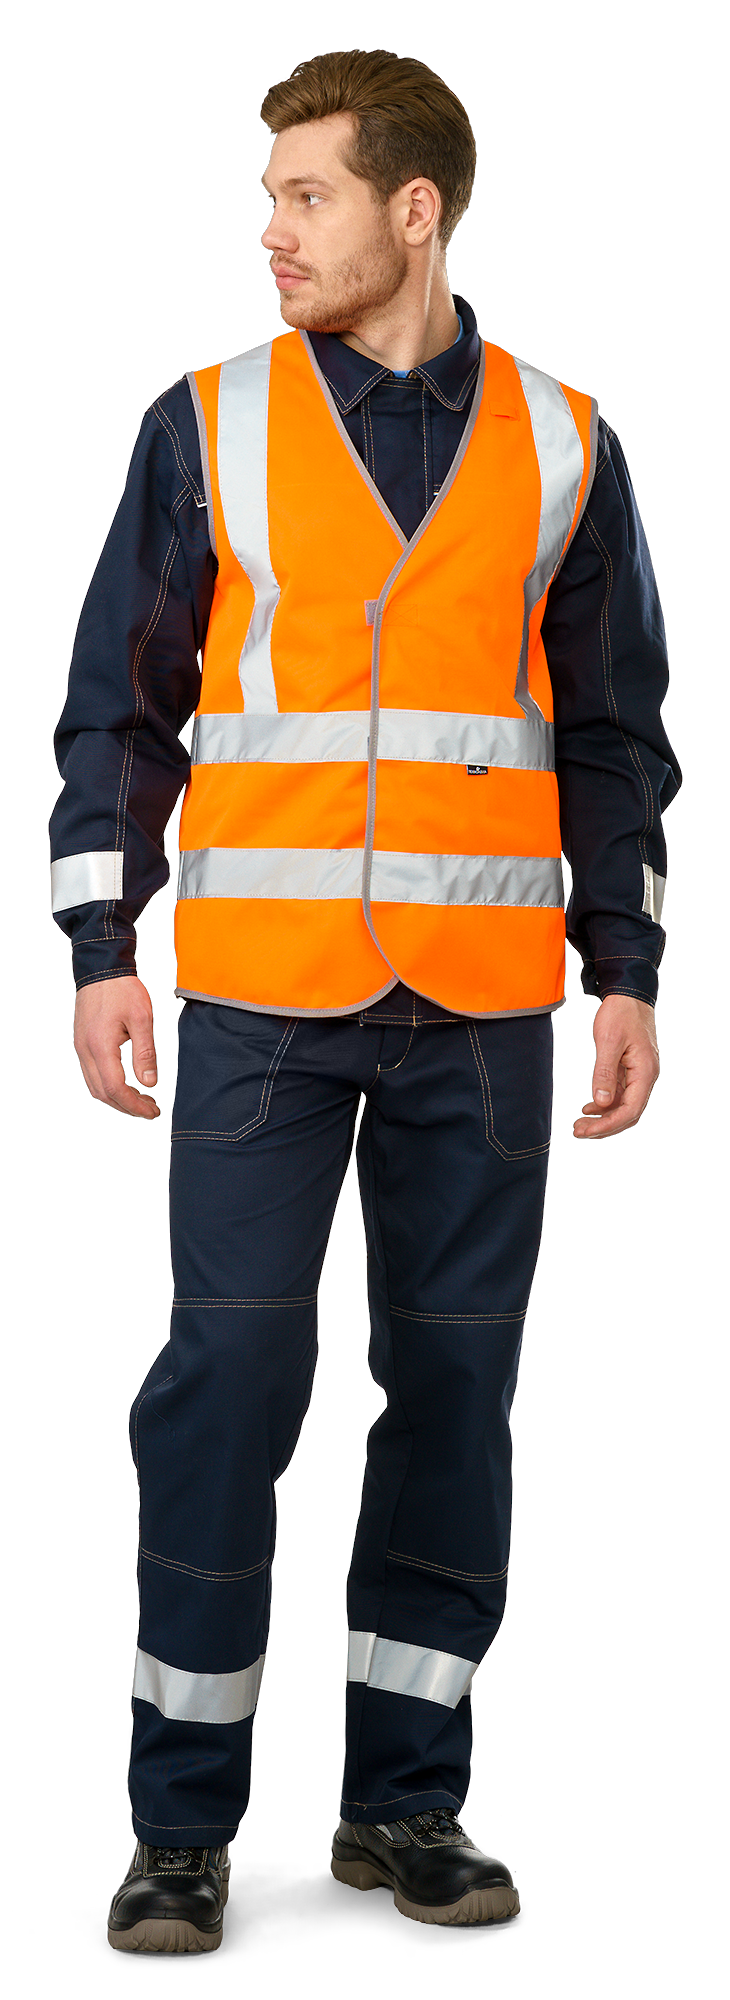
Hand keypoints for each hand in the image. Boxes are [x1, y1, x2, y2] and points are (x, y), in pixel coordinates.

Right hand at [73, 974, 160, 1119]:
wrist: (101, 968)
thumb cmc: (122, 989)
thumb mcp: (142, 1018)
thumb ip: (145, 1053)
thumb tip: (149, 1082)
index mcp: (100, 1046)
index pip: (115, 1089)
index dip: (134, 1105)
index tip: (152, 1110)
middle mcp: (85, 1051)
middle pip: (102, 1094)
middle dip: (126, 1107)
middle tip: (149, 1110)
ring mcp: (80, 1048)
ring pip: (94, 1086)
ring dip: (116, 1099)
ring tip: (140, 1100)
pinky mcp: (81, 1043)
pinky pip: (91, 1074)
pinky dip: (108, 1086)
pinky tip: (125, 1084)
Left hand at [573, 993, 658, 1138]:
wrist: (629, 995)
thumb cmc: (621, 1013)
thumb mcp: (608, 1041)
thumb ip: (604, 1073)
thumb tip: (602, 1102)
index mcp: (645, 1072)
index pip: (630, 1111)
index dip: (608, 1125)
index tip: (586, 1131)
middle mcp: (646, 1077)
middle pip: (628, 1114)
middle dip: (604, 1127)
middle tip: (578, 1131)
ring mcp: (639, 1074)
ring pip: (624, 1106)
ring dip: (603, 1118)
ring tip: (580, 1124)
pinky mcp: (631, 1070)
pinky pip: (621, 1094)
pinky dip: (605, 1104)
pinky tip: (589, 1107)